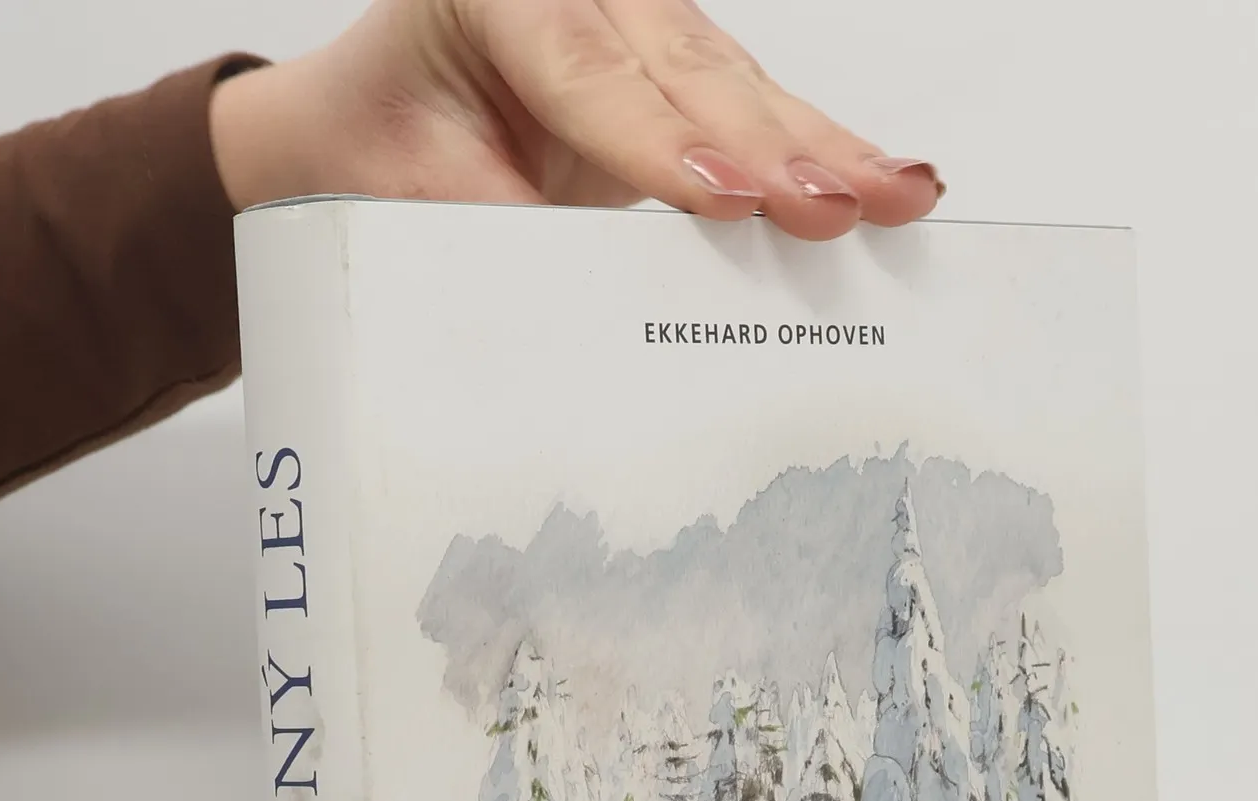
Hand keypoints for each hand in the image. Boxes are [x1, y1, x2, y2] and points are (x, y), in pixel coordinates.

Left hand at [209, 0, 941, 240]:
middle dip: (772, 146)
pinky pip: (754, 109)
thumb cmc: (384, 151)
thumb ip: (504, 238)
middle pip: (688, 68)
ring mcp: (638, 24)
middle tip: (835, 205)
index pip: (589, 73)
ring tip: (895, 195)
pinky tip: (886, 179)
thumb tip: (594, 315)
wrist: (362, 128)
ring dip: (823, 148)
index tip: (723, 199)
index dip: (660, 142)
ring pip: (739, 83)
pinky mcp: (678, 73)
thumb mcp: (416, 200)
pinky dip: (820, 150)